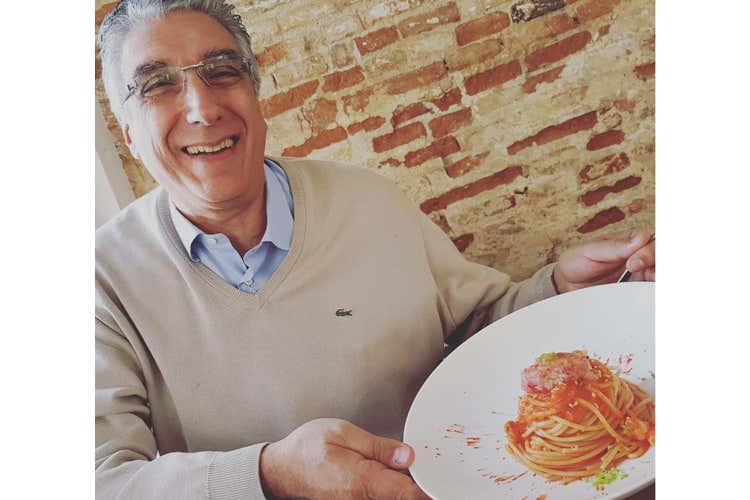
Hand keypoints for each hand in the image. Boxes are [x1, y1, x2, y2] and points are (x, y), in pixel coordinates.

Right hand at [259, 418, 429, 499]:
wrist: (279, 471)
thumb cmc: (305, 450)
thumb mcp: (342, 433)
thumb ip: (378, 446)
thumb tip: (408, 456)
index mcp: (362, 481)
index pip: (408, 493)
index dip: (429, 489)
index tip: (444, 483)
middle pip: (403, 499)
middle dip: (418, 485)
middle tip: (429, 469)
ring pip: (391, 499)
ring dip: (403, 488)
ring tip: (408, 471)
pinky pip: (379, 499)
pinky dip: (390, 490)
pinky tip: (391, 478)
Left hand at [552, 228, 654, 293]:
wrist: (568, 285)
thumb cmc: (578, 262)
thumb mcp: (590, 251)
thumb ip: (615, 246)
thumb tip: (641, 237)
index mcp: (631, 240)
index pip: (654, 240)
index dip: (648, 252)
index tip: (632, 264)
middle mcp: (642, 255)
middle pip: (663, 256)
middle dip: (656, 264)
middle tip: (636, 273)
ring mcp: (643, 273)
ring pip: (661, 273)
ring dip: (658, 278)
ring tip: (645, 285)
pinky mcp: (641, 289)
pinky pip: (653, 289)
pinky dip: (653, 292)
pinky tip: (646, 294)